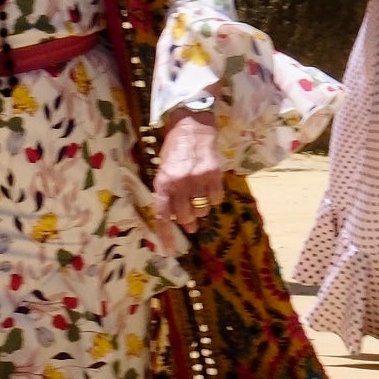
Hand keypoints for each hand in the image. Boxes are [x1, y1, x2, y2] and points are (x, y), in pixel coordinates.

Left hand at [154, 111, 224, 233]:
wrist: (192, 127)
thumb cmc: (175, 151)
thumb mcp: (164, 172)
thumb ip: (168, 195)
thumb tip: (178, 220)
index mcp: (162, 183)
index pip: (163, 216)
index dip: (166, 236)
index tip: (170, 251)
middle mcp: (179, 183)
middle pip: (185, 217)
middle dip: (188, 219)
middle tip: (190, 216)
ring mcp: (197, 180)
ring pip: (201, 211)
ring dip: (200, 207)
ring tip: (198, 194)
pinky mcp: (213, 175)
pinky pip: (216, 199)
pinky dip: (213, 197)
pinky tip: (209, 185)